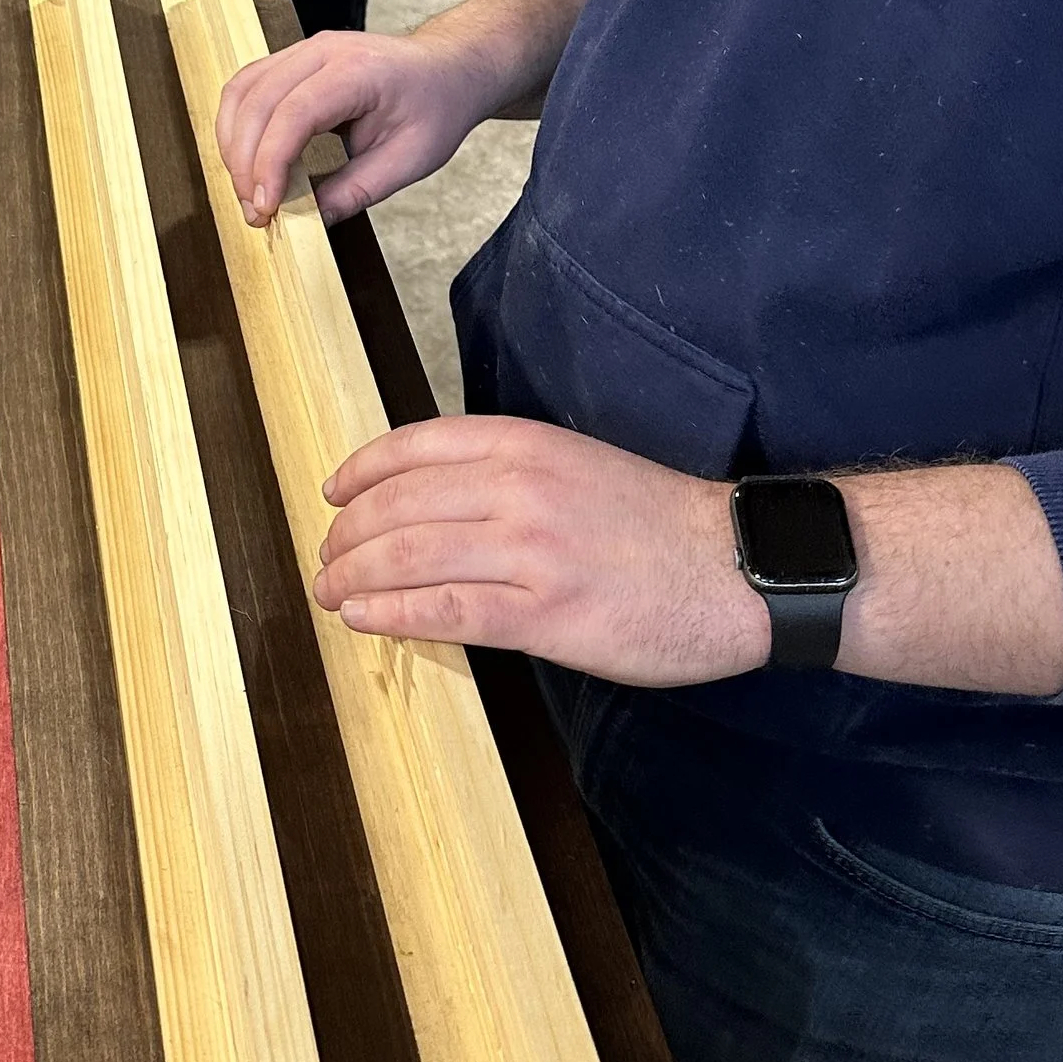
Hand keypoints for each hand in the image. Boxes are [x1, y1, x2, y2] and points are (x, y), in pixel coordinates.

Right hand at [215, 26, 489, 225]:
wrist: (449, 67)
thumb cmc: (437, 105)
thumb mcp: (410, 159)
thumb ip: (357, 189)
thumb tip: (310, 219)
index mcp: (358, 70)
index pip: (294, 113)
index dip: (270, 162)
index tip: (265, 206)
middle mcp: (323, 51)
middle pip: (256, 100)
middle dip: (244, 162)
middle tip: (254, 210)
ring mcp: (303, 50)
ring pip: (241, 91)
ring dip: (233, 144)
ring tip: (247, 191)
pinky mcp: (292, 61)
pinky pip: (246, 87)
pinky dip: (237, 126)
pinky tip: (245, 160)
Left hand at [311, 413, 765, 684]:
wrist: (736, 567)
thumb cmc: (659, 524)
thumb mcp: (577, 466)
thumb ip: (508, 476)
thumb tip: (436, 505)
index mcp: (524, 444)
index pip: (414, 446)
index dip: (360, 472)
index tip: (332, 494)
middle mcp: (516, 488)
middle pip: (397, 506)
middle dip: (346, 534)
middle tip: (326, 557)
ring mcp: (527, 551)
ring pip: (407, 557)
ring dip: (353, 576)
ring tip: (330, 591)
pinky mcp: (542, 613)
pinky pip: (442, 610)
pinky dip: (389, 613)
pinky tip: (363, 617)